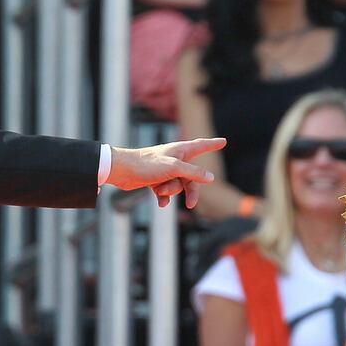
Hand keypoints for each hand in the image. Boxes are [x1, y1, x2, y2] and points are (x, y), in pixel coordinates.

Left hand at [106, 137, 225, 208]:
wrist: (122, 171)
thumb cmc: (147, 164)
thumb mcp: (173, 168)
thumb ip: (193, 172)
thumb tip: (211, 178)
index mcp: (181, 150)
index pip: (201, 146)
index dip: (213, 144)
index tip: (224, 141)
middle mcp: (175, 159)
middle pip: (192, 177)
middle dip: (190, 191)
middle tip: (190, 205)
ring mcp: (165, 171)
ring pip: (178, 186)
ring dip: (170, 191)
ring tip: (160, 189)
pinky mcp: (156, 180)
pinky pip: (166, 192)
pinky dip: (164, 197)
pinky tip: (160, 201)